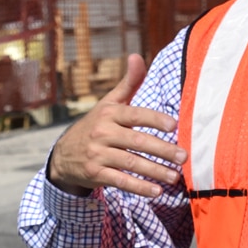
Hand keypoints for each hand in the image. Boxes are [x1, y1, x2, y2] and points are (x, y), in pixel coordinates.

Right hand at [47, 53, 184, 197]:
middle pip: (137, 142)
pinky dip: (138, 188)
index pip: (135, 115)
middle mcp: (103, 133)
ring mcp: (98, 154)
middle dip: (162, 150)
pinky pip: (120, 181)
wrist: (64, 154)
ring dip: (155, 171)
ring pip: (131, 163)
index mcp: (109, 113)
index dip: (154, 119)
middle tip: (184, 157)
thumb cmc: (96, 125)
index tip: (174, 126)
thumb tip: (137, 56)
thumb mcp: (109, 103)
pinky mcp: (95, 173)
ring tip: (174, 177)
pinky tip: (156, 191)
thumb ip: (128, 83)